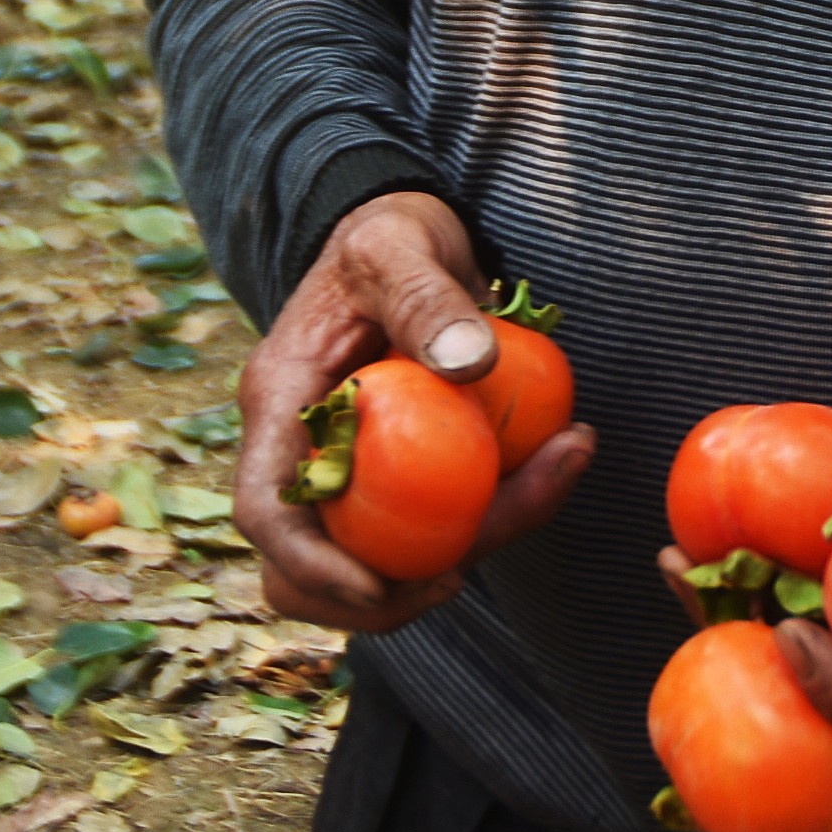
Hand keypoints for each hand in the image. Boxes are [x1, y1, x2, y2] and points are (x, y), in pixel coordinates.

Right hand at [231, 191, 591, 632]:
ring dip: (464, 550)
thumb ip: (427, 298)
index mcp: (281, 399)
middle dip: (375, 600)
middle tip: (457, 580)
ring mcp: (351, 467)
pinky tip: (566, 454)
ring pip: (381, 558)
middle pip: (304, 568)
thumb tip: (472, 364)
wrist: (405, 232)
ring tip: (555, 475)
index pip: (265, 508)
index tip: (378, 584)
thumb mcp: (400, 247)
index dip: (309, 565)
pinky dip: (504, 506)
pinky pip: (443, 519)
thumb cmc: (388, 233)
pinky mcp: (401, 473)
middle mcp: (304, 447)